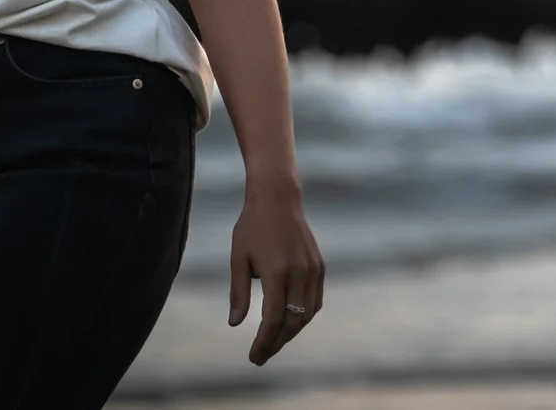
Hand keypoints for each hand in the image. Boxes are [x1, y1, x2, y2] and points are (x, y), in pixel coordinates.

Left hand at [229, 187, 322, 365]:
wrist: (278, 199)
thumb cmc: (252, 227)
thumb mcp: (238, 259)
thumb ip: (238, 292)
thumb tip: (235, 324)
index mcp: (278, 272)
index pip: (273, 319)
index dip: (264, 342)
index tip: (253, 357)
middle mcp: (300, 273)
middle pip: (292, 322)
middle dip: (276, 343)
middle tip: (260, 356)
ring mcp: (313, 270)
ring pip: (307, 314)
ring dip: (291, 332)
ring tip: (273, 342)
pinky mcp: (320, 266)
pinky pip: (315, 301)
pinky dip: (304, 317)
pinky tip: (290, 323)